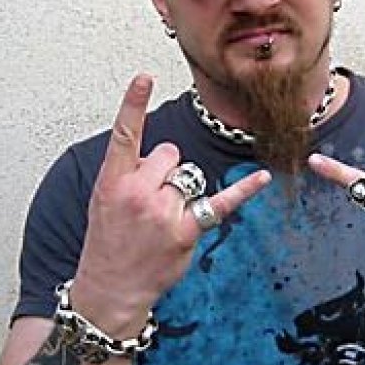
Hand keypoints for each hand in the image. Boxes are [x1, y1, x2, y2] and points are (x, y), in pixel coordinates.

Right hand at [71, 75, 270, 336]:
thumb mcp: (103, 202)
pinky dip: (243, 190)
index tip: (144, 76)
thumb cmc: (107, 243)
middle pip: (170, 154)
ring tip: (162, 219)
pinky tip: (261, 177)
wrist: (111, 287)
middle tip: (150, 201)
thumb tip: (160, 158)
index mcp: (112, 182)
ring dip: (182, 192)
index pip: (124, 134)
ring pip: (189, 177)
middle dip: (166, 171)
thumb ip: (128, 174)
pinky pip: (220, 202)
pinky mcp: (187, 230)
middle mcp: (138, 193)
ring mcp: (164, 212)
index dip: (133, 103)